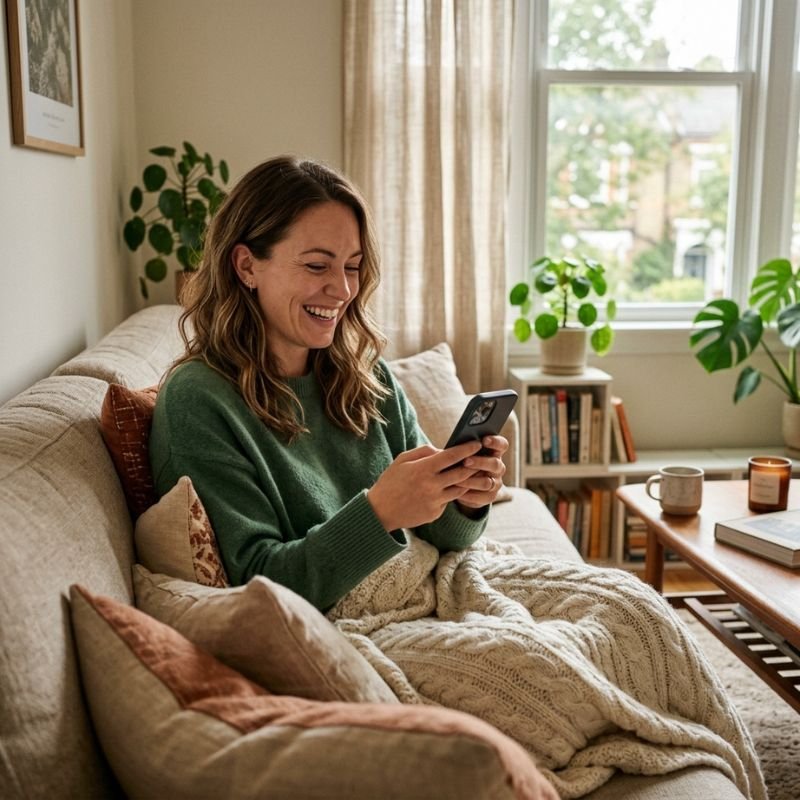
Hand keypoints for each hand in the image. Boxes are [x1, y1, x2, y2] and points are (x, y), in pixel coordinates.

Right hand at [367, 441, 481, 530]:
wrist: (380, 511)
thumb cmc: (391, 481)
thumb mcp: (402, 460)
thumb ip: (423, 451)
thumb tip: (442, 449)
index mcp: (423, 469)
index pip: (451, 456)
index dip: (467, 449)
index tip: (477, 444)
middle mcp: (431, 485)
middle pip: (462, 473)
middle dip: (474, 464)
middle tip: (481, 459)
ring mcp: (435, 501)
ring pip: (460, 488)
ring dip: (467, 480)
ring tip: (471, 473)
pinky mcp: (435, 513)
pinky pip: (448, 500)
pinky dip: (450, 493)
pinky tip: (448, 489)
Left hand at [454, 435, 508, 510]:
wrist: (458, 485)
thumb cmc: (456, 463)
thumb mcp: (457, 454)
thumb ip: (458, 448)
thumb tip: (448, 447)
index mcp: (493, 452)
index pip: (501, 445)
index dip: (495, 442)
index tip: (483, 439)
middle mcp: (497, 467)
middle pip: (495, 464)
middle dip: (480, 462)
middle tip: (465, 461)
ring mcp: (496, 483)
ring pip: (488, 482)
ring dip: (472, 481)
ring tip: (456, 479)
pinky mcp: (490, 497)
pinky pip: (483, 497)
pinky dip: (470, 495)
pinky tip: (457, 493)